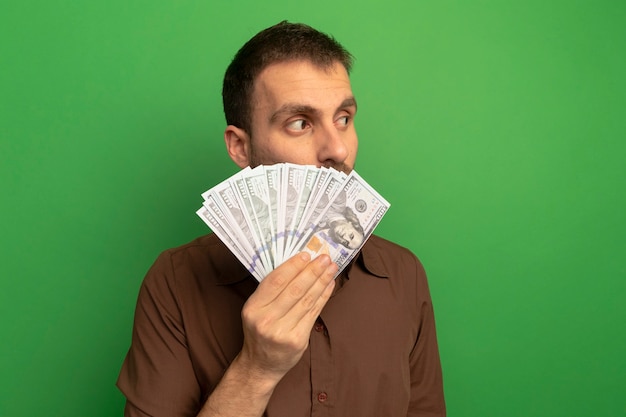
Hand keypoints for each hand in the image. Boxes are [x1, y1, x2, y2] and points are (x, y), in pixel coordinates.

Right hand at [238, 252, 336, 380]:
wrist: (260, 364)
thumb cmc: (260, 331)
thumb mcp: (256, 309)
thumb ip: (272, 291)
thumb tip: (298, 265)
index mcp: (253, 308)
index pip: (275, 281)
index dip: (293, 266)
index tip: (306, 254)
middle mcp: (266, 320)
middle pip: (294, 289)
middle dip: (312, 271)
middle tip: (324, 257)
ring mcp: (282, 331)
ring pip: (306, 300)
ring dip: (321, 281)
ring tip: (331, 268)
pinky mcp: (298, 340)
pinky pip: (313, 313)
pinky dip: (323, 296)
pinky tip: (329, 285)